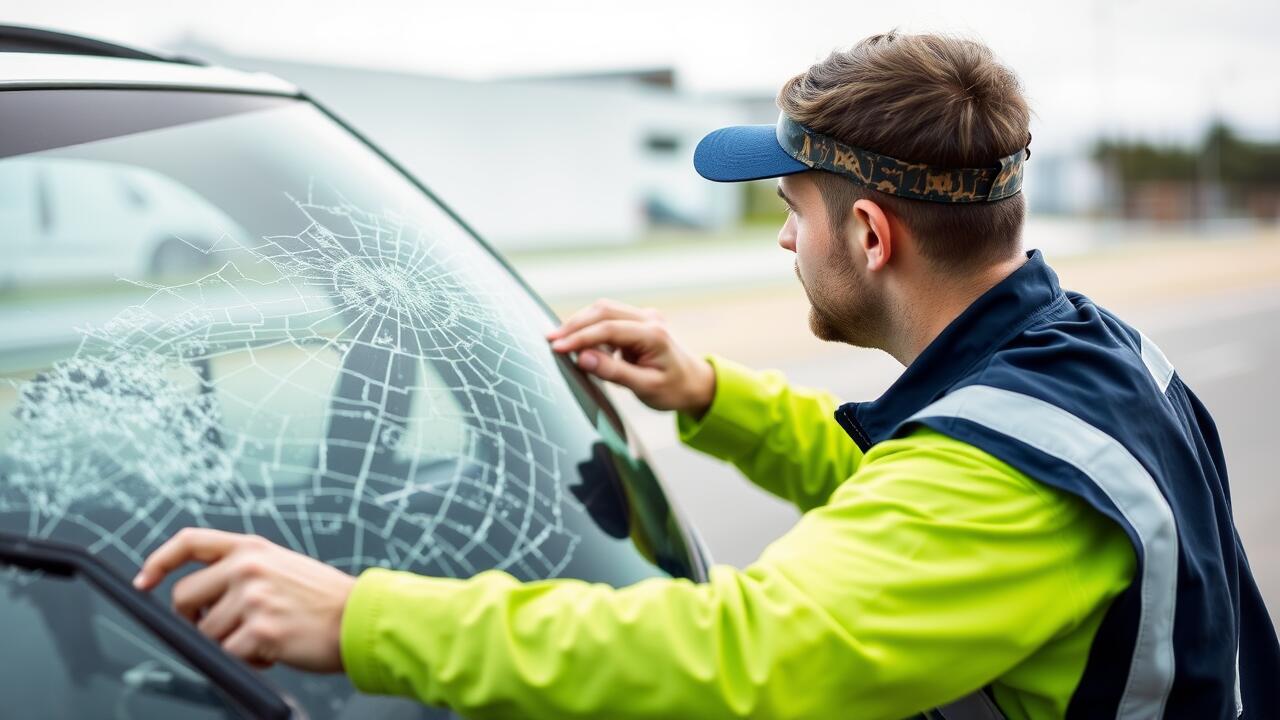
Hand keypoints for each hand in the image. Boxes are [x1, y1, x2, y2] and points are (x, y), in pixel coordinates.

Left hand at [133, 528, 355, 672]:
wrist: (360, 617)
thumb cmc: (324, 598)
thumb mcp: (282, 566)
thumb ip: (242, 570)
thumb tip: (199, 598)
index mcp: (251, 548)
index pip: (189, 542)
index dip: (159, 561)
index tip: (144, 580)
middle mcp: (247, 568)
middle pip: (183, 598)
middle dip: (194, 621)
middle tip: (221, 629)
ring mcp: (252, 598)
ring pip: (206, 634)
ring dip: (230, 644)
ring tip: (266, 637)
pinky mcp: (260, 631)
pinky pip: (228, 656)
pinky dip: (247, 662)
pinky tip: (273, 652)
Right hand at [547, 298, 714, 415]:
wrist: (696, 384)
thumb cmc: (673, 389)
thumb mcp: (646, 388)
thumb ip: (614, 372)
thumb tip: (582, 358)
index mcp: (654, 334)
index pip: (609, 328)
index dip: (580, 337)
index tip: (556, 347)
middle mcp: (649, 318)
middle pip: (603, 311)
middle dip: (574, 325)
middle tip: (549, 340)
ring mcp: (644, 317)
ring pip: (603, 310)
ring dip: (580, 324)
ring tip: (560, 343)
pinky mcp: (637, 321)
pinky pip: (608, 318)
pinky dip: (591, 327)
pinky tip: (580, 345)